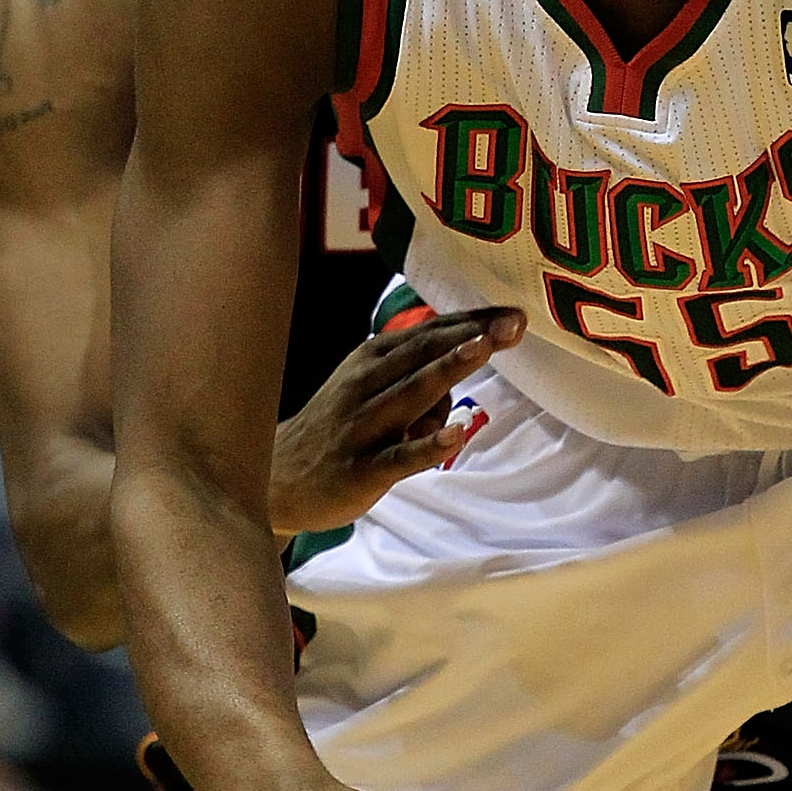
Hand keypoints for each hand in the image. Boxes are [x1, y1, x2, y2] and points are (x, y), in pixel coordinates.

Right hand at [270, 306, 525, 534]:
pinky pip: (399, 455)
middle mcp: (366, 385)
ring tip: (484, 349)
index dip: (471, 322)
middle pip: (424, 354)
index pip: (428, 335)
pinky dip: (427, 445)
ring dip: (448, 370)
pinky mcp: (362, 469)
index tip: (513, 311)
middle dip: (470, 335)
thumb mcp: (367, 386)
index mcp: (371, 361)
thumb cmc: (338, 427)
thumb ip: (414, 371)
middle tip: (514, 322)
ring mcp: (363, 426)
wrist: (277, 478)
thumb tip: (461, 363)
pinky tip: (455, 434)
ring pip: (411, 394)